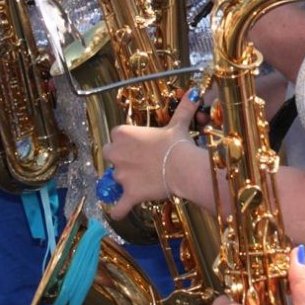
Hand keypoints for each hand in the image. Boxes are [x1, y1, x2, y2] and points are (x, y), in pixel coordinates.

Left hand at [101, 91, 200, 216]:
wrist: (184, 167)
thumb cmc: (178, 144)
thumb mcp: (178, 124)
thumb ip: (183, 108)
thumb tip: (194, 92)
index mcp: (123, 133)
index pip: (116, 135)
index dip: (127, 141)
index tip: (139, 144)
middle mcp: (117, 153)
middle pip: (110, 155)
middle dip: (120, 158)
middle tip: (138, 161)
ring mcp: (121, 175)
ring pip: (116, 180)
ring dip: (125, 181)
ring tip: (143, 181)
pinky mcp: (129, 194)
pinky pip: (119, 206)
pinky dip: (119, 210)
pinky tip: (119, 212)